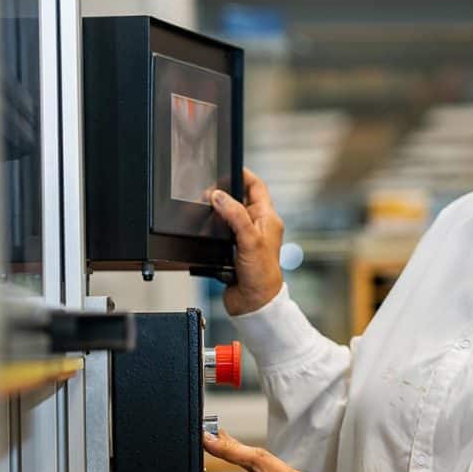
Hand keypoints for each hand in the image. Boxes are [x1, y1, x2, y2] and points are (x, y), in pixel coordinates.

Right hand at [209, 169, 284, 314]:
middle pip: (239, 199)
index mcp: (268, 218)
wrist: (254, 303)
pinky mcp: (233, 250)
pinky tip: (205, 229)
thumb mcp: (249, 239)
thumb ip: (234, 215)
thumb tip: (219, 196)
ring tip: (204, 208)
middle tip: (207, 192)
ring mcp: (245, 238)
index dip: (243, 175)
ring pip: (227, 216)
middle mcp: (258, 226)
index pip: (256, 187)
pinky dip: (211, 229)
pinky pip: (220, 233)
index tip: (227, 167)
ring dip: (216, 213)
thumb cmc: (262, 274)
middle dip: (223, 193)